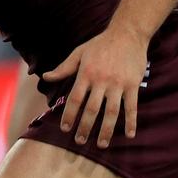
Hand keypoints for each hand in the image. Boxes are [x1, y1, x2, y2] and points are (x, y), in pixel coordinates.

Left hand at [41, 25, 148, 148]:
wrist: (127, 33)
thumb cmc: (100, 44)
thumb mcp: (79, 53)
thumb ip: (63, 68)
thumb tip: (45, 77)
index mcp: (86, 73)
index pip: (75, 99)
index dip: (69, 115)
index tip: (65, 129)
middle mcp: (101, 80)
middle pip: (92, 109)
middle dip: (85, 127)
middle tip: (80, 141)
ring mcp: (118, 83)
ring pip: (111, 112)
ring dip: (106, 130)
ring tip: (101, 144)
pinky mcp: (132, 85)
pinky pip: (132, 107)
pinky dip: (131, 122)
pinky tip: (129, 135)